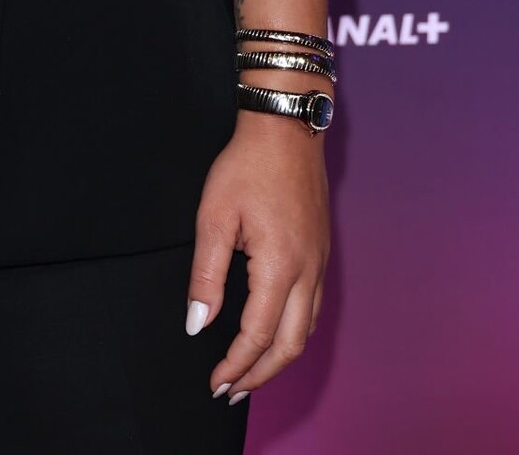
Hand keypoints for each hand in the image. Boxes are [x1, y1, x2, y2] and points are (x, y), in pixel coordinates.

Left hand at [185, 108, 330, 404]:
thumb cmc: (247, 165)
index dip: (236, 365)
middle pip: (290, 344)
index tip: (215, 383)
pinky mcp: (321, 251)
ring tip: (250, 373)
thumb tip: (197, 325)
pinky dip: (292, 333)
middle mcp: (308, 271)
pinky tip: (274, 334)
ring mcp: (319, 262)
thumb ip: (206, 276)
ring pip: (306, 330)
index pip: (257, 334)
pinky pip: (312, 308)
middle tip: (231, 392)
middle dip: (260, 374)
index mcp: (280, 266)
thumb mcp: (214, 217)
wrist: (286, 128)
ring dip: (279, 358)